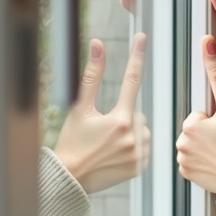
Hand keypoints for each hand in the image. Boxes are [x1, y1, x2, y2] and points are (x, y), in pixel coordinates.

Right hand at [54, 34, 151, 193]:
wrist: (70, 176)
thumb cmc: (72, 141)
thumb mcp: (79, 108)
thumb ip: (91, 76)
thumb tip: (97, 45)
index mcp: (119, 120)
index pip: (131, 81)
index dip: (137, 57)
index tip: (142, 38)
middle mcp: (133, 137)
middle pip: (136, 112)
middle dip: (123, 116)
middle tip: (102, 130)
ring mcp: (139, 154)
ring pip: (142, 129)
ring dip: (130, 132)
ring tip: (108, 143)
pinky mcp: (140, 167)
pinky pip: (144, 147)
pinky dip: (133, 147)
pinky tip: (116, 153)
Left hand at [176, 35, 215, 192]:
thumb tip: (207, 44)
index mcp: (190, 126)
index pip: (200, 115)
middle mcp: (181, 144)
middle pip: (196, 130)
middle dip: (210, 133)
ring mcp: (183, 162)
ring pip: (195, 145)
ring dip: (208, 147)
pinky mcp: (188, 176)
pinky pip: (193, 162)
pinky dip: (204, 163)